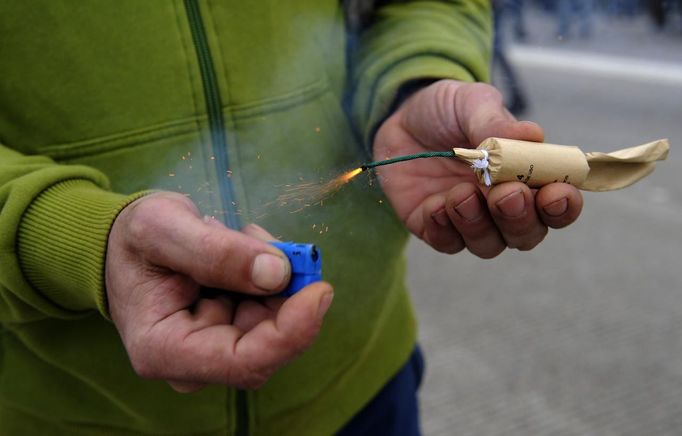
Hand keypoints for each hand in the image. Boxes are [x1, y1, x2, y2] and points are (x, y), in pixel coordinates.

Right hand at [105, 192, 332, 391]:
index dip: (291, 332)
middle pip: (268, 343)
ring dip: (277, 274)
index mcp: (164, 350)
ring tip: (243, 235)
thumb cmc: (134, 240)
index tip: (319, 289)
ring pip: (277, 321)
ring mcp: (218, 349)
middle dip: (285, 289)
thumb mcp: (161, 228)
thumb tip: (278, 274)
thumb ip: (216, 251)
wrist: (126, 246)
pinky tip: (245, 246)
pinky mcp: (235, 331)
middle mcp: (195, 363)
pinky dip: (273, 272)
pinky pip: (272, 307)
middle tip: (266, 238)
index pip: (243, 362)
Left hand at [374, 80, 582, 257]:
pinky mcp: (434, 227)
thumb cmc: (448, 110)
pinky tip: (435, 205)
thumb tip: (532, 135)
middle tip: (505, 195)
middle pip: (526, 234)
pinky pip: (446, 242)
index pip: (557, 204)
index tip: (556, 193)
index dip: (562, 206)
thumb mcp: (471, 103)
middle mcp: (501, 206)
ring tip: (462, 194)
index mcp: (526, 177)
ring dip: (479, 224)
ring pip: (487, 245)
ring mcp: (468, 220)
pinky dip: (444, 228)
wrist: (400, 118)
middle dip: (519, 218)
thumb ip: (495, 121)